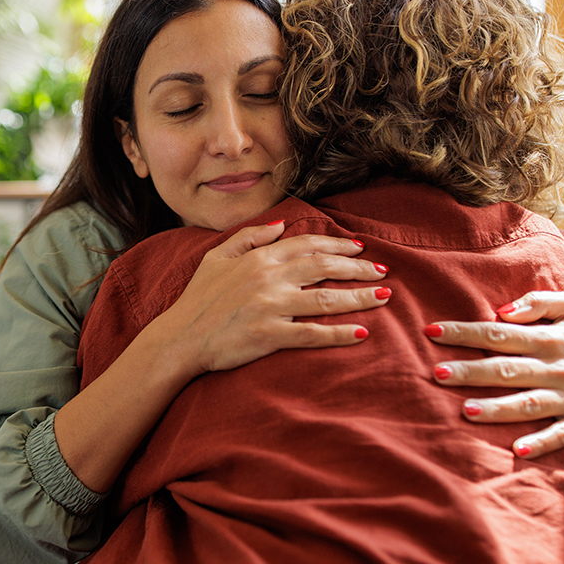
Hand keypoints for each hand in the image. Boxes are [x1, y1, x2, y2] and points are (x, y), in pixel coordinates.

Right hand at [157, 220, 391, 375]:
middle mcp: (269, 279)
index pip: (307, 245)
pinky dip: (340, 333)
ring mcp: (271, 307)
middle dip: (358, 269)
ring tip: (385, 297)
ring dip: (359, 297)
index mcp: (259, 259)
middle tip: (383, 271)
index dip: (338, 246)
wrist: (178, 338)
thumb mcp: (216, 258)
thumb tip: (279, 225)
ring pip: (325, 299)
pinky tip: (362, 333)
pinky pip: (313, 334)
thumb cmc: (197, 300)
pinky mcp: (270, 335)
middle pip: (324, 267)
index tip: (360, 249)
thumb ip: (248, 237)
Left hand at [423, 291, 563, 458]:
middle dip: (471, 371)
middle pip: (506, 369)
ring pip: (528, 404)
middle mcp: (557, 368)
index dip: (465, 332)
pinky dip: (541, 442)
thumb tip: (502, 310)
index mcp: (550, 338)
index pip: (498, 333)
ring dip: (498, 409)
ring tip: (466, 411)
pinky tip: (518, 449)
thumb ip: (539, 301)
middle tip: (438, 373)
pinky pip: (562, 435)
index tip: (432, 332)